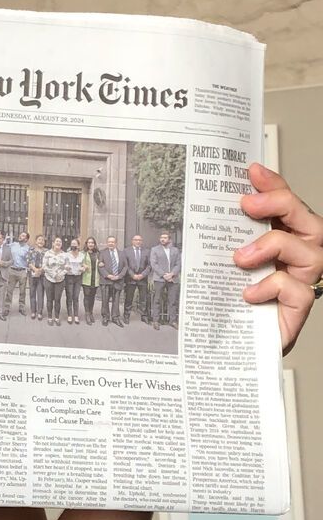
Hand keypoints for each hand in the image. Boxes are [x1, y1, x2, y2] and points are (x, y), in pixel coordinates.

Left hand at [235, 163, 322, 352]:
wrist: (233, 348)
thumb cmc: (235, 301)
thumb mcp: (227, 262)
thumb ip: (229, 237)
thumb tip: (208, 206)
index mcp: (285, 241)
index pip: (289, 206)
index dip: (276, 185)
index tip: (251, 171)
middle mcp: (299, 259)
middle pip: (312, 222)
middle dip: (281, 204)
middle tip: (247, 204)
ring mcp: (302, 284)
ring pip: (309, 252)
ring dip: (272, 246)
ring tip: (239, 258)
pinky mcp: (298, 311)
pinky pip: (297, 290)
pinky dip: (271, 286)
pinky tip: (247, 293)